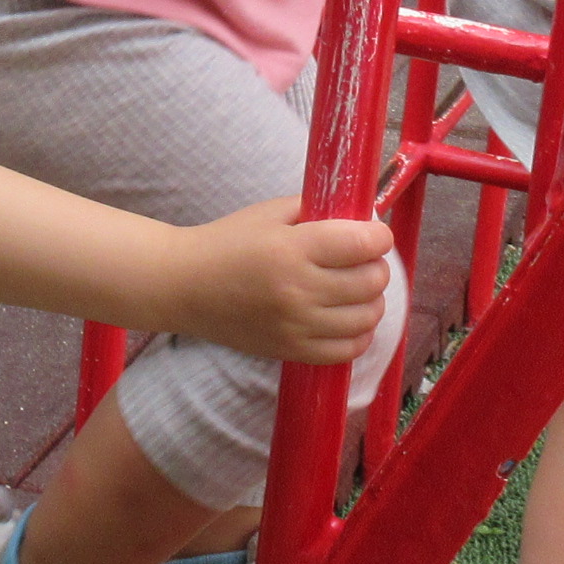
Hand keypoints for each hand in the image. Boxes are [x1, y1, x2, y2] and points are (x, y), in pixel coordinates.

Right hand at [166, 199, 395, 365]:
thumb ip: (319, 211)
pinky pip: (346, 350)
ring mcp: (296, 326)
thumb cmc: (227, 242)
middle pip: (371, 282)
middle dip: (377, 266)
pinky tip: (349, 318)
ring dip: (372, 301)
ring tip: (358, 290)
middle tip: (364, 260)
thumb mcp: (271, 213)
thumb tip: (364, 221)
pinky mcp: (290, 351)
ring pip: (366, 318)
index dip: (379, 236)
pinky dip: (359, 334)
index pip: (363, 244)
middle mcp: (298, 291)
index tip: (374, 234)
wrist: (183, 286)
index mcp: (293, 249)